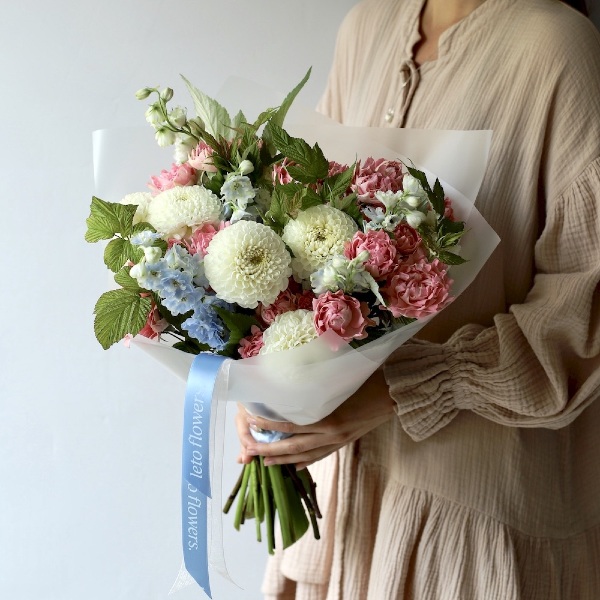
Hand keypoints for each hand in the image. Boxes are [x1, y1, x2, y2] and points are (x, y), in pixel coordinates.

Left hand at [235, 368, 394, 469]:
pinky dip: (306, 462)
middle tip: (250, 452)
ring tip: (265, 462)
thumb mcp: (338, 381)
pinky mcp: (344, 442)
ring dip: (284, 460)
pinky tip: (295, 465)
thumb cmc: (366, 380)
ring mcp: (339, 440)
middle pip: (294, 446)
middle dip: (271, 451)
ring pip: (306, 455)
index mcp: (328, 417)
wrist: (393, 393)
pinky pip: (321, 455)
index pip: (291, 425)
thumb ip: (314, 388)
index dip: (270, 426)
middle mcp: (331, 434)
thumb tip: (289, 386)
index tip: (252, 421)